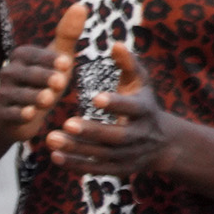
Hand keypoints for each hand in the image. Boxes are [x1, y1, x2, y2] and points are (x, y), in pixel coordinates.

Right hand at [0, 3, 82, 143]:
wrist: (20, 114)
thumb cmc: (44, 82)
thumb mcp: (58, 58)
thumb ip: (68, 34)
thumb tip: (81, 4)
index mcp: (21, 56)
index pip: (35, 55)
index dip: (50, 59)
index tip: (67, 63)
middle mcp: (8, 72)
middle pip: (26, 74)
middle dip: (43, 77)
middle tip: (60, 81)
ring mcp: (3, 94)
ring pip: (18, 94)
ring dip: (34, 97)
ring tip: (48, 100)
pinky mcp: (1, 115)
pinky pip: (9, 113)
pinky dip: (19, 114)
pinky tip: (30, 115)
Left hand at [46, 42, 173, 176]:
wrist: (163, 144)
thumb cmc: (143, 105)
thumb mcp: (140, 84)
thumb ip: (128, 64)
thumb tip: (116, 43)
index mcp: (145, 111)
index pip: (132, 108)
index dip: (116, 104)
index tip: (95, 97)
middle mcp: (139, 135)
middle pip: (116, 137)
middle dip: (92, 131)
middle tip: (66, 122)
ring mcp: (129, 155)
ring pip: (103, 154)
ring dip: (77, 148)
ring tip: (51, 138)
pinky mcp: (119, 169)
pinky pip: (97, 169)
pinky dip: (77, 165)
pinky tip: (55, 157)